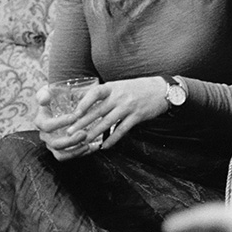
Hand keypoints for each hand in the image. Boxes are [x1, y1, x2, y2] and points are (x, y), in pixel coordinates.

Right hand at [35, 85, 93, 160]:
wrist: (63, 104)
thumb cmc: (56, 97)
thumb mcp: (49, 91)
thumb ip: (44, 93)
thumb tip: (44, 99)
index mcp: (41, 121)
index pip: (47, 126)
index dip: (60, 123)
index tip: (74, 117)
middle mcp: (45, 135)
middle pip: (55, 143)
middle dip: (70, 140)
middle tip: (84, 133)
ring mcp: (53, 145)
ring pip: (61, 154)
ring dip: (75, 150)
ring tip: (88, 144)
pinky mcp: (62, 151)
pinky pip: (69, 157)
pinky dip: (80, 154)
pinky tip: (92, 147)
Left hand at [37, 77, 168, 157]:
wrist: (162, 90)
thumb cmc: (138, 88)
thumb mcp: (120, 85)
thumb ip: (104, 93)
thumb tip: (83, 98)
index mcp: (113, 87)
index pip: (94, 94)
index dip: (82, 104)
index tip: (73, 114)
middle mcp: (119, 96)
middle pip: (97, 111)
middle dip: (82, 122)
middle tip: (70, 132)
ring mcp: (128, 107)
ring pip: (107, 122)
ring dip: (94, 132)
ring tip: (84, 141)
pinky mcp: (137, 116)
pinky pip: (122, 129)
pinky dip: (113, 139)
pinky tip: (105, 146)